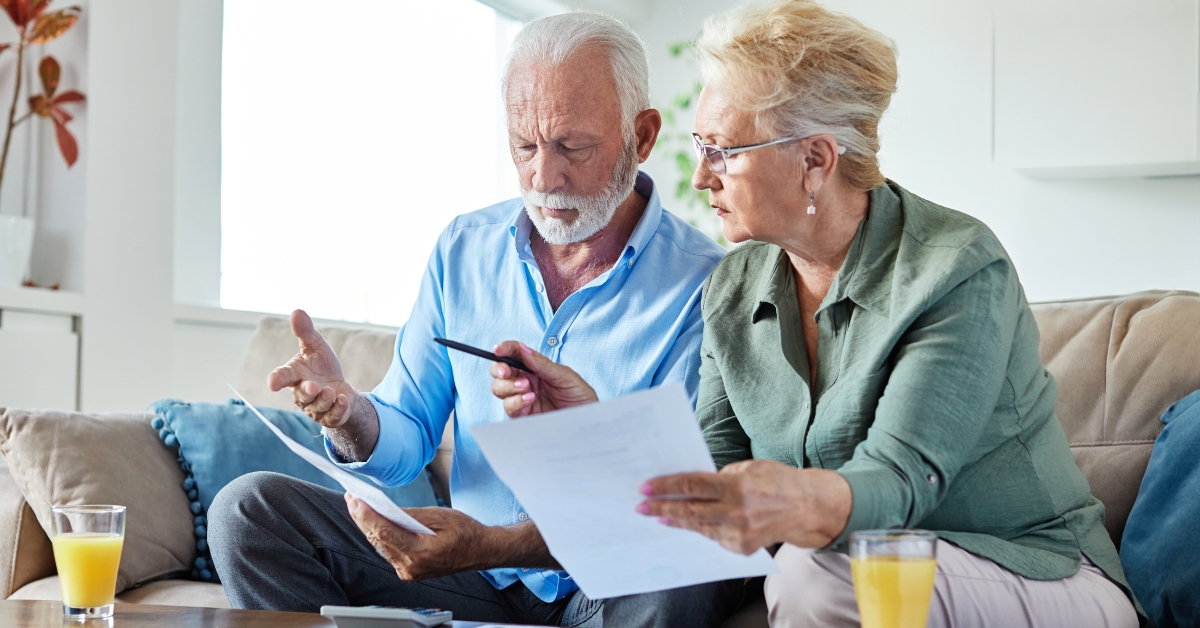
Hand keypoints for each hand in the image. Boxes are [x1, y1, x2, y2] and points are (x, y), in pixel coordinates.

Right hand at [267, 309, 357, 427]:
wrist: (340, 388)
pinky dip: (338, 409)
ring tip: (331, 392)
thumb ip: (305, 332)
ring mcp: (315, 407)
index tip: (273, 383)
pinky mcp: (330, 417)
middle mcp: (302, 394)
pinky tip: (343, 400)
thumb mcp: (316, 346)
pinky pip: (332, 416)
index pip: (282, 377)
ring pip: (317, 407)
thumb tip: (297, 311)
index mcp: (295, 375)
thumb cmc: (322, 367)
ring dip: (325, 400)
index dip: (276, 379)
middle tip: (314, 387)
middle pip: (301, 395)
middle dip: (307, 392)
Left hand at [345, 495, 489, 580]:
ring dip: (368, 526)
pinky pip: (387, 550)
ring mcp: (409, 571)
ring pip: (380, 546)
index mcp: (421, 553)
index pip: (384, 534)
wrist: (480, 551)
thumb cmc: (465, 532)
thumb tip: (385, 509)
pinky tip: (372, 520)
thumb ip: (411, 515)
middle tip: (351, 497)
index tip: (354, 499)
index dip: (366, 516)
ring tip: (357, 505)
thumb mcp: (440, 515)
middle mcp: (411, 567)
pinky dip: (379, 534)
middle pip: (378, 540)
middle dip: (362, 518)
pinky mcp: (408, 570)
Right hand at [489, 340, 597, 416]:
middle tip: (506, 371)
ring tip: (526, 388)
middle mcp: (526, 381)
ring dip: (508, 386)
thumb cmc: (580, 397)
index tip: (499, 348)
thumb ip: (542, 364)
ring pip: (499, 388)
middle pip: (500, 371)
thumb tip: (522, 348)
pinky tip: (530, 399)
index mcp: (535, 367)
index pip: (515, 354)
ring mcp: (522, 398)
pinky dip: (515, 401)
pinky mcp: (522, 415)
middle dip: (499, 369)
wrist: (587, 422)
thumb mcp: (565, 376)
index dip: (505, 349)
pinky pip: (509, 407)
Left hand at [635, 460, 851, 554]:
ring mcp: (740, 533)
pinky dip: (701, 530)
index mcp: (737, 486)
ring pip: (699, 528)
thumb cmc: (777, 481)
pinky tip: (687, 525)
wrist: (807, 508)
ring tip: (659, 516)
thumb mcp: (749, 467)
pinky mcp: (743, 548)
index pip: (693, 486)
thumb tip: (692, 483)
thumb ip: (721, 476)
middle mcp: (737, 512)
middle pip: (690, 512)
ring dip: (677, 522)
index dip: (666, 487)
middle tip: (640, 508)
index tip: (645, 488)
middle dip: (662, 509)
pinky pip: (714, 538)